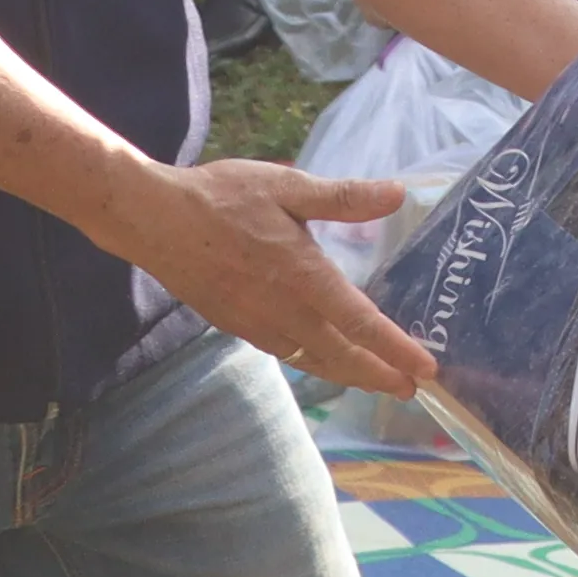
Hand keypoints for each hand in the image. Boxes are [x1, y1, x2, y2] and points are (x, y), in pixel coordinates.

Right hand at [104, 158, 434, 393]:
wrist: (152, 219)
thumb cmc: (221, 197)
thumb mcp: (287, 186)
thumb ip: (343, 198)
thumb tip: (396, 194)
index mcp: (303, 276)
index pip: (361, 324)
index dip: (395, 350)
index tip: (426, 370)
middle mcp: (282, 309)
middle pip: (340, 355)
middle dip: (378, 375)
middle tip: (410, 390)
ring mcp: (256, 322)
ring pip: (312, 359)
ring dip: (347, 374)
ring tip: (376, 382)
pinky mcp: (234, 323)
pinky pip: (284, 352)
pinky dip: (312, 363)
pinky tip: (321, 360)